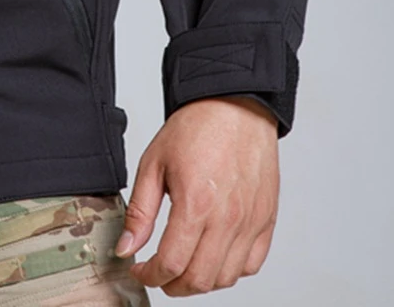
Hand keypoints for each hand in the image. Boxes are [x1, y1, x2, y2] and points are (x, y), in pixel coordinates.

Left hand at [113, 95, 279, 295]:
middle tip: (158, 274)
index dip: (149, 275)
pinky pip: (252, 264)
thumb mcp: (153, 163)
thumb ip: (140, 211)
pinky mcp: (266, 220)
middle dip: (172, 285)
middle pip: (199, 280)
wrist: (234, 107)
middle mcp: (227, 220)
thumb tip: (127, 247)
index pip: (171, 264)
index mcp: (196, 205)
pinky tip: (213, 256)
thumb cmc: (195, 129)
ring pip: (226, 278)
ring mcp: (250, 223)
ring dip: (200, 282)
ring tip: (183, 266)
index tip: (139, 269)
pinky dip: (231, 270)